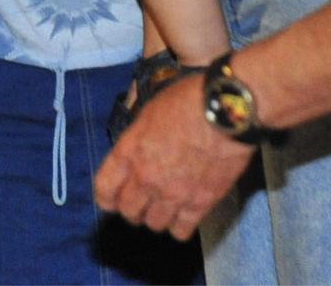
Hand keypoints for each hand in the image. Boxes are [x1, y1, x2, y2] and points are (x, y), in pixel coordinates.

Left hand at [95, 72, 256, 239]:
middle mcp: (146, 177)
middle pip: (128, 211)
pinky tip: (184, 214)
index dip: (107, 197)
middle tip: (141, 201)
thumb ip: (138, 131)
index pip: (104, 189)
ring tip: (164, 206)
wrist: (226, 111)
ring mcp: (172, 193)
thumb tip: (133, 134)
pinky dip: (180, 226)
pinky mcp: (199, 203)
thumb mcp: (151, 107)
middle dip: (132, 207)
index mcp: (130, 151)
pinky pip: (181, 230)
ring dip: (157, 217)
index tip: (112, 198)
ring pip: (154, 224)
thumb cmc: (190, 100)